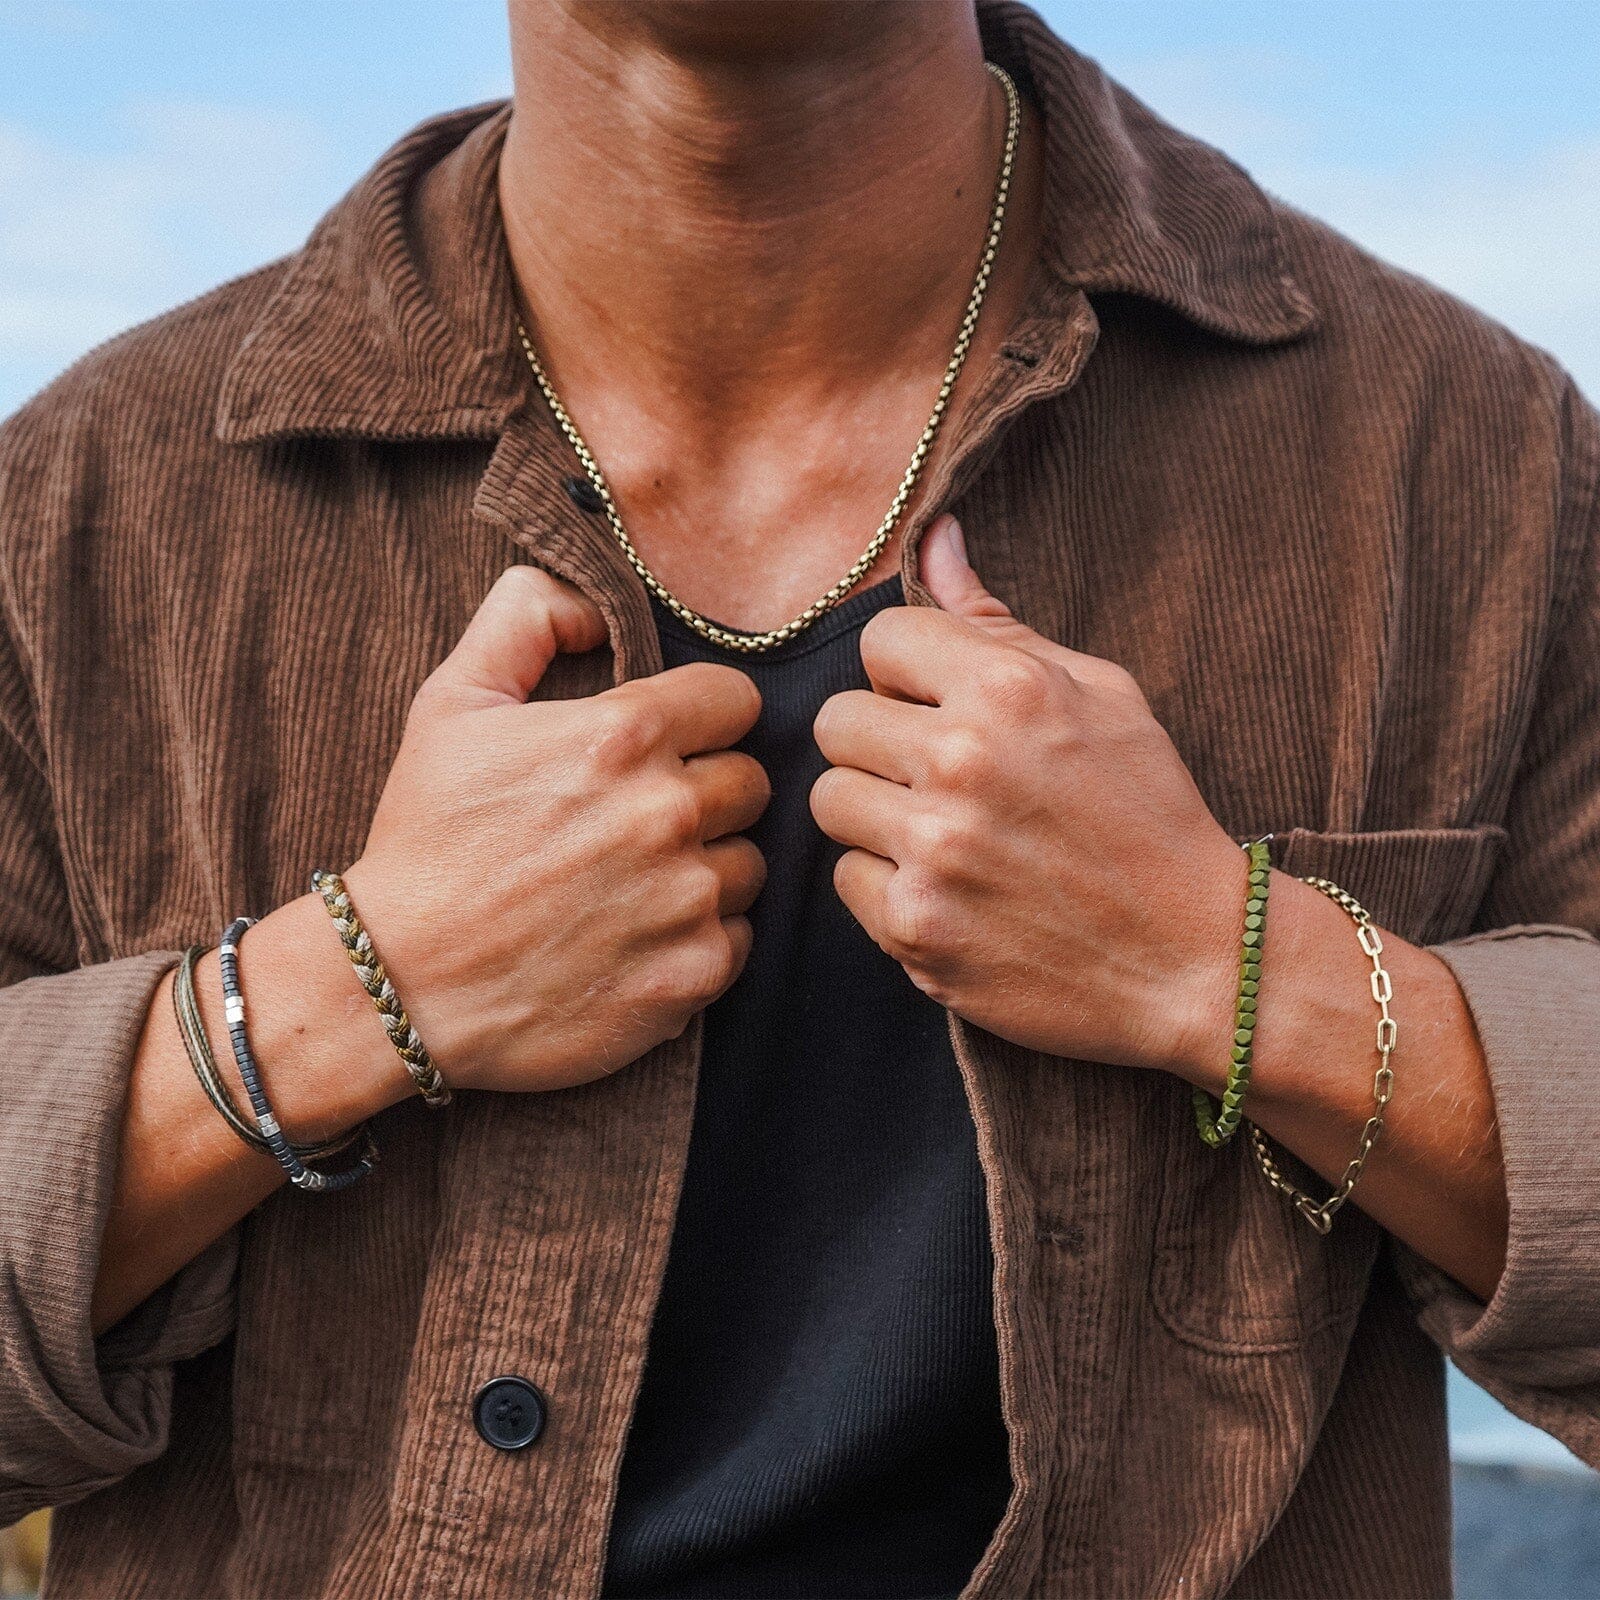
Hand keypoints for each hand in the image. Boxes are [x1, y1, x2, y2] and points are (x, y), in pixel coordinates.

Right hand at [344, 564, 768, 1092]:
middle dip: (705, 792)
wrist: (399, 984)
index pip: (735, 701)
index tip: (668, 744)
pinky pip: (739, 937)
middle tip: (640, 820)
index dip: (702, 718)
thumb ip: (526, 617)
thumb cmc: (426, 841)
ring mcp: (686, 899)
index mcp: (623, 736)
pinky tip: (639, 938)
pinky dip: (702, 938)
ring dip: (706, 866)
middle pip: (750, 782)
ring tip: (636, 882)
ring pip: (748, 862)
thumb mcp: (451, 704)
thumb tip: (592, 595)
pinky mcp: (693, 974)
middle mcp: (667, 813)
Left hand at [810, 515, 1243, 1077]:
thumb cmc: (1150, 815)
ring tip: (940, 830)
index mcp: (1008, 690)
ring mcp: (934, 853)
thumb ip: (999, 622)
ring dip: (873, 812)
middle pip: (836, 720)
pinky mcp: (916, 929)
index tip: (940, 706)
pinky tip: (949, 889)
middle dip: (879, 741)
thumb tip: (933, 537)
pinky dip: (887, 884)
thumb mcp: (1102, 695)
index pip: (878, 640)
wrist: (1196, 961)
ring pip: (828, 800)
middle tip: (935, 773)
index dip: (906, 673)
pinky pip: (846, 880)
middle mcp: (962, 764)